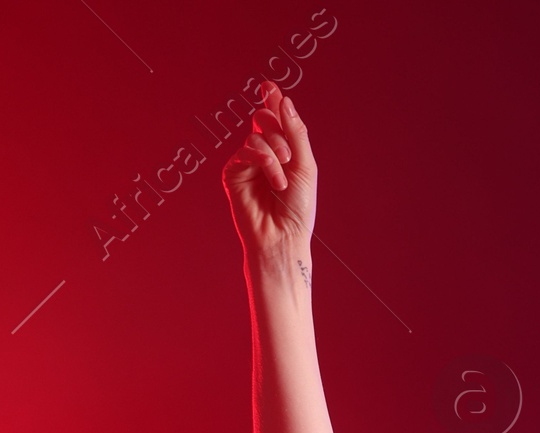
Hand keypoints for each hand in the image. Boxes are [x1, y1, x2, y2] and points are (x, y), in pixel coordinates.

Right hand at [223, 84, 316, 265]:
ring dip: (274, 152)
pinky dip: (264, 161)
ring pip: (257, 135)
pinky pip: (246, 151)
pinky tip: (274, 181)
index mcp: (282, 151)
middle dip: (278, 132)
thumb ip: (296, 133)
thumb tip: (284, 100)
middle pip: (264, 119)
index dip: (272, 100)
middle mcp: (263, 154)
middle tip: (288, 157)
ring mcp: (247, 163)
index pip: (275, 117)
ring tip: (283, 178)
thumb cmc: (298, 210)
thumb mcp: (305, 167)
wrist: (284, 238)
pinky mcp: (233, 173)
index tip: (269, 86)